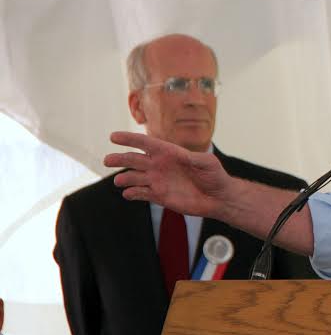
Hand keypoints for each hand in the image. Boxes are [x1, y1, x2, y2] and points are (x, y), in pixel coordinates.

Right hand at [105, 131, 231, 218]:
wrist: (218, 198)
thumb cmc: (215, 176)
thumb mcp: (207, 163)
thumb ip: (194, 158)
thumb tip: (182, 156)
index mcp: (169, 153)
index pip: (145, 143)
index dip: (129, 139)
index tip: (113, 137)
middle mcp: (160, 165)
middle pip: (134, 160)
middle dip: (120, 158)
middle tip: (107, 160)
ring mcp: (158, 181)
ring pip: (134, 177)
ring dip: (125, 178)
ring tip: (120, 181)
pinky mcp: (159, 196)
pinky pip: (140, 194)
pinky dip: (132, 194)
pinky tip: (128, 194)